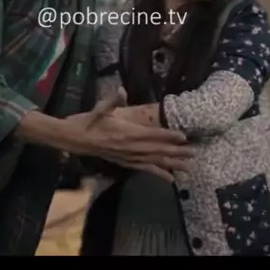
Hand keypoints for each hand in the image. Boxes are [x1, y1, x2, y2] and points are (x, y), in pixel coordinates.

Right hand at [58, 90, 193, 182]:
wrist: (74, 139)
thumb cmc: (88, 121)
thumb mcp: (100, 109)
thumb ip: (112, 101)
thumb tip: (121, 91)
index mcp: (126, 133)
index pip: (152, 135)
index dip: (168, 136)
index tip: (184, 136)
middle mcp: (130, 148)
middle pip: (157, 150)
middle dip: (177, 151)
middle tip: (195, 152)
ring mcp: (128, 157)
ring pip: (154, 161)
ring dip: (172, 164)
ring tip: (189, 167)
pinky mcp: (125, 163)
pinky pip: (144, 169)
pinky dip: (158, 174)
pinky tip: (171, 179)